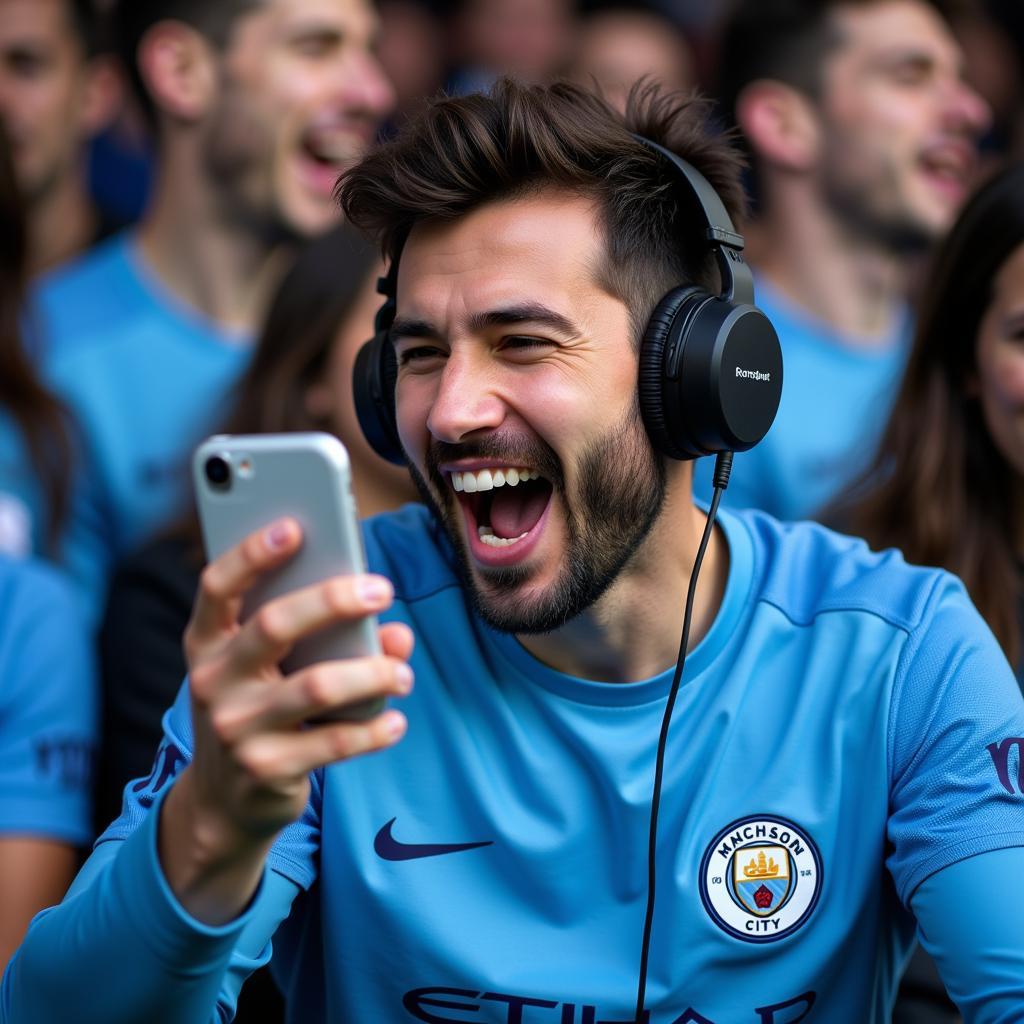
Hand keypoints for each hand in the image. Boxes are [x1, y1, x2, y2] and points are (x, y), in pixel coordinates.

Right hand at [161, 518, 412, 920]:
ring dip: (372, 672)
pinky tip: (396, 720)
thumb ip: (326, 638)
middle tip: (382, 589)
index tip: (296, 526)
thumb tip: (395, 632)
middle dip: (333, 600)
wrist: (225, 801)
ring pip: (316, 685)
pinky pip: (335, 742)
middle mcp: (213, 681)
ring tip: (404, 673)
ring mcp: (236, 728)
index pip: (217, 586)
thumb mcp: (271, 670)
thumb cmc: (260, 708)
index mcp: (207, 642)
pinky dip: (374, 729)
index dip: (252, 553)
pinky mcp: (267, 769)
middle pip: (273, 625)